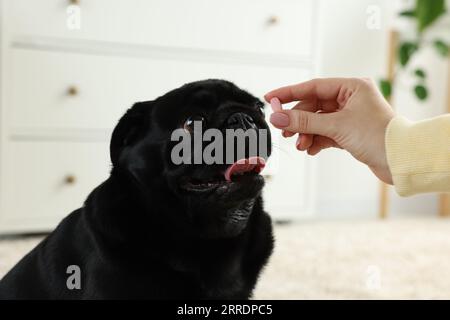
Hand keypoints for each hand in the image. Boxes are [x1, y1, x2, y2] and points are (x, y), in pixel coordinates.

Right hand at [265, 78, 394, 183]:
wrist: (401, 161)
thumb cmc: (379, 137)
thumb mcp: (336, 126)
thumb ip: (304, 121)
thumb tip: (278, 117)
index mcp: (352, 87)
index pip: (313, 87)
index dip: (289, 93)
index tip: (270, 98)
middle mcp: (351, 99)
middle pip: (313, 106)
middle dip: (298, 120)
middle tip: (283, 130)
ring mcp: (350, 116)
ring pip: (318, 121)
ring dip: (306, 133)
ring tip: (300, 145)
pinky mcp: (350, 133)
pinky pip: (325, 133)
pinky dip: (316, 141)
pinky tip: (311, 149)